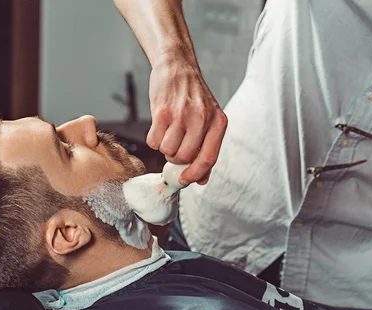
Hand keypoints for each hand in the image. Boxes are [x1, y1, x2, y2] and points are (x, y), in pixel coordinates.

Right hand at [147, 52, 227, 184]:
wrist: (177, 67)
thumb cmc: (192, 97)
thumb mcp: (208, 119)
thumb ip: (206, 148)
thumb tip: (200, 180)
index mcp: (218, 122)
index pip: (208, 158)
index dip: (195, 174)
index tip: (185, 181)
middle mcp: (202, 118)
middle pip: (185, 157)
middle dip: (175, 159)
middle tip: (174, 148)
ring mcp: (181, 114)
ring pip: (167, 150)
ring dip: (164, 148)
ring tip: (168, 133)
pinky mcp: (161, 111)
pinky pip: (153, 141)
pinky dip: (153, 139)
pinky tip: (159, 126)